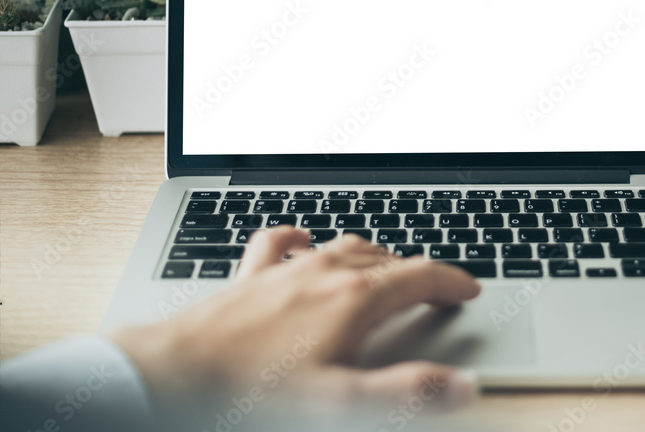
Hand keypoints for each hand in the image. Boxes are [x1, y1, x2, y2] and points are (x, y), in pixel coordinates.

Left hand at [109, 229, 480, 414]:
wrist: (178, 373)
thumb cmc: (254, 391)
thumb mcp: (341, 403)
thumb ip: (405, 392)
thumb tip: (460, 386)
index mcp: (353, 298)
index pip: (420, 276)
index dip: (450, 281)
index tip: (467, 288)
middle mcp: (324, 271)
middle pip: (388, 257)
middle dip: (418, 271)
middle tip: (434, 288)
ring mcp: (287, 268)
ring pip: (344, 245)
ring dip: (374, 255)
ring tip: (385, 268)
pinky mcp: (253, 274)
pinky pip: (283, 241)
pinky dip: (304, 240)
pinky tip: (303, 245)